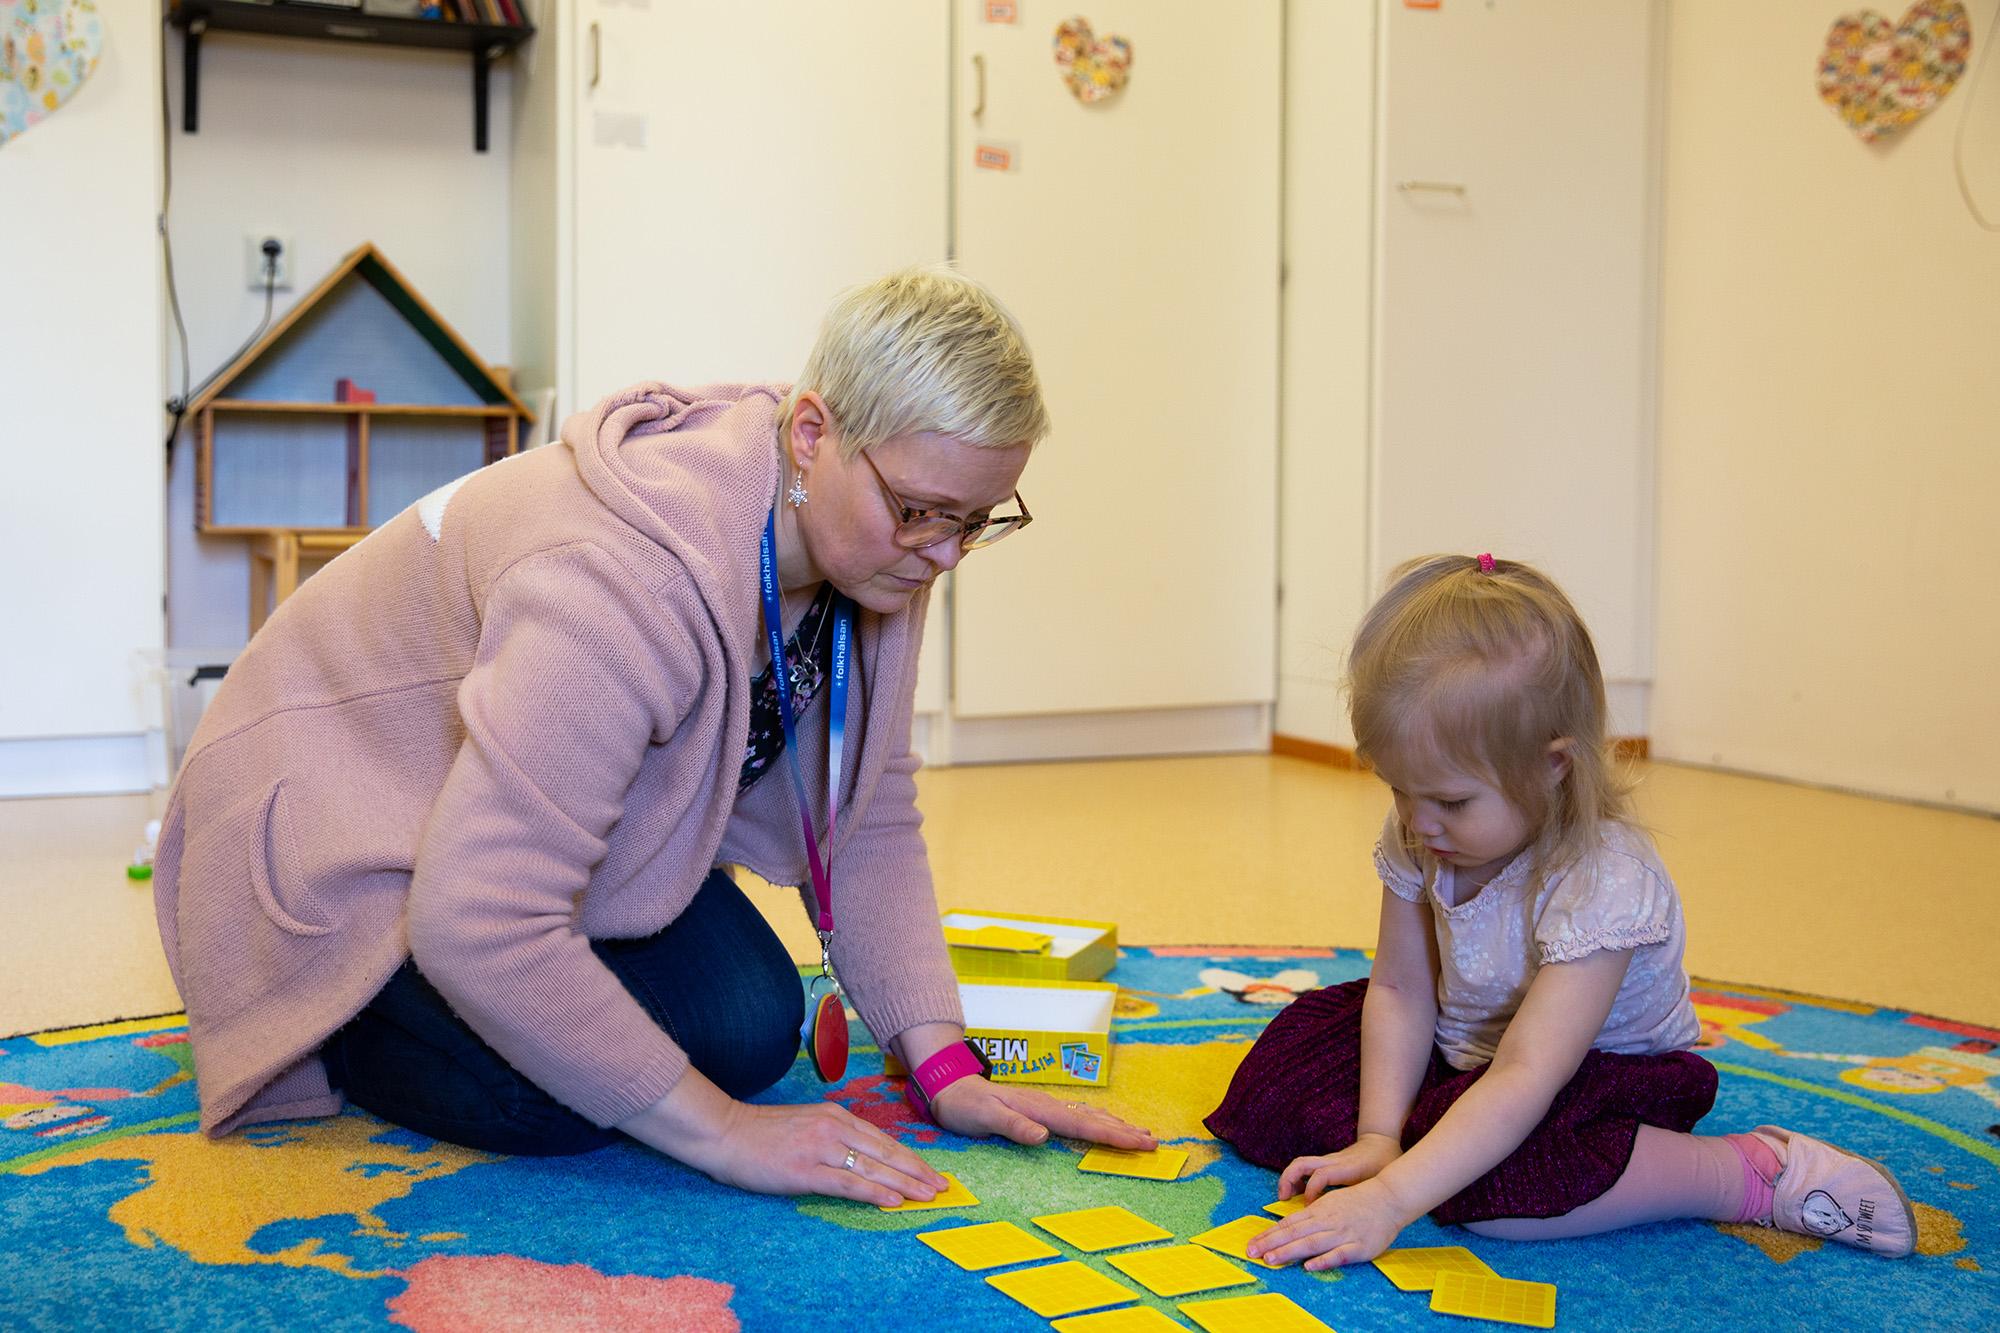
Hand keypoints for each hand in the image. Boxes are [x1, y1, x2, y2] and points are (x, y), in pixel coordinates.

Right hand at [620, 1073, 947, 1207]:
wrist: (724, 1131)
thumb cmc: (759, 1131)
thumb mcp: (804, 1124)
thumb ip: (831, 1136)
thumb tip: (859, 1157)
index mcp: (835, 1116)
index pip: (882, 1139)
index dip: (909, 1157)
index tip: (929, 1171)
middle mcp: (834, 1128)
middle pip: (886, 1152)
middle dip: (917, 1171)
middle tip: (942, 1186)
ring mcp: (821, 1148)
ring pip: (873, 1168)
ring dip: (905, 1183)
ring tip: (927, 1196)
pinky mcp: (806, 1170)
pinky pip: (848, 1184)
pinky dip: (874, 1192)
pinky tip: (893, 1201)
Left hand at [927, 1077, 1157, 1151]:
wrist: (951, 1084)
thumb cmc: (965, 1105)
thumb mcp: (984, 1117)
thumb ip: (1014, 1126)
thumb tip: (1044, 1135)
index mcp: (1040, 1109)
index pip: (1084, 1124)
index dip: (1114, 1135)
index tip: (1140, 1143)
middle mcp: (1048, 1105)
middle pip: (1094, 1118)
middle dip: (1125, 1131)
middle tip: (1154, 1142)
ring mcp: (1046, 1106)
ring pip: (1089, 1115)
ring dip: (1116, 1125)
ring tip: (1141, 1133)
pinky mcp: (1040, 1110)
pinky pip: (1078, 1115)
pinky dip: (1098, 1121)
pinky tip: (1106, 1123)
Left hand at [1247, 1177, 1414, 1270]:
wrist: (1390, 1197)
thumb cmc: (1359, 1200)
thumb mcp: (1331, 1203)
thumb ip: (1311, 1215)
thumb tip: (1290, 1227)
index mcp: (1319, 1210)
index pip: (1288, 1224)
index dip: (1269, 1234)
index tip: (1251, 1244)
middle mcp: (1327, 1221)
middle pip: (1294, 1233)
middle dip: (1271, 1243)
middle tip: (1251, 1252)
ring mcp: (1342, 1233)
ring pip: (1311, 1243)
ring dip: (1289, 1251)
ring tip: (1271, 1259)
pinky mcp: (1359, 1246)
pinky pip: (1339, 1254)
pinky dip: (1324, 1260)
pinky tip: (1309, 1266)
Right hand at [1277, 1131, 1403, 1200]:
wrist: (1380, 1143)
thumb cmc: (1382, 1164)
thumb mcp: (1379, 1180)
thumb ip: (1368, 1196)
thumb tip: (1361, 1219)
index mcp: (1345, 1168)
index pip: (1321, 1175)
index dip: (1312, 1191)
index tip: (1310, 1207)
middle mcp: (1332, 1162)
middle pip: (1302, 1164)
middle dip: (1288, 1180)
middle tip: (1283, 1199)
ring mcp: (1327, 1160)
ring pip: (1300, 1164)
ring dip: (1288, 1179)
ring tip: (1285, 1198)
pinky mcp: (1325, 1162)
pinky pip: (1304, 1167)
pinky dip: (1296, 1179)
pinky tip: (1297, 1194)